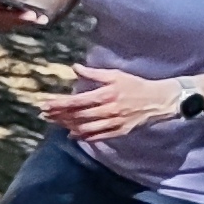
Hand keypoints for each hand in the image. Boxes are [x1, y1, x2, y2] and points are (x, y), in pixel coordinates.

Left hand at [38, 66, 187, 143]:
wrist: (160, 100)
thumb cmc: (136, 85)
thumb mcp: (115, 75)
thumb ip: (94, 74)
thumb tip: (74, 67)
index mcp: (107, 94)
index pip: (77, 101)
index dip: (59, 103)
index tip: (44, 104)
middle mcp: (109, 110)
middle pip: (78, 115)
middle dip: (58, 115)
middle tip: (43, 114)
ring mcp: (114, 123)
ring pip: (85, 128)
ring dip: (67, 126)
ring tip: (54, 123)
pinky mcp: (119, 132)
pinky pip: (98, 136)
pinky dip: (83, 137)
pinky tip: (72, 135)